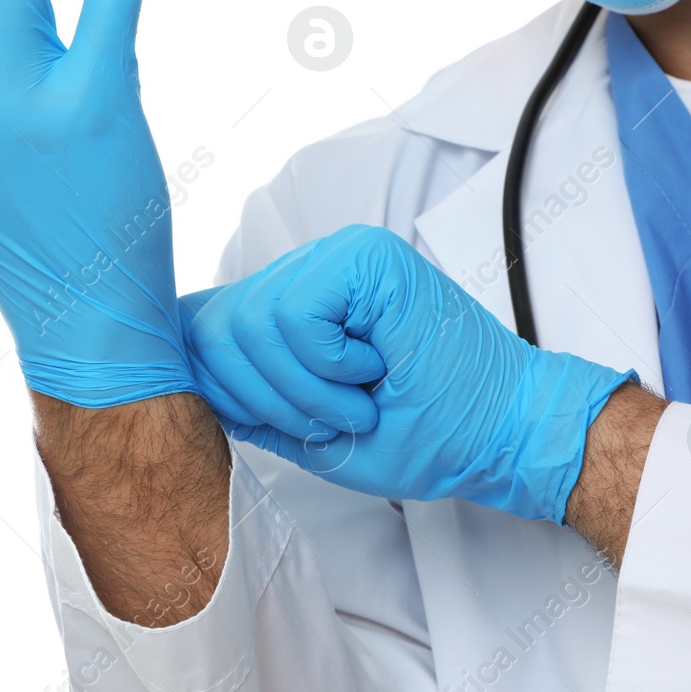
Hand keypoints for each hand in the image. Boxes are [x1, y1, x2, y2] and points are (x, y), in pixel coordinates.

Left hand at [185, 224, 634, 522]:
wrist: (505, 432)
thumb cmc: (425, 435)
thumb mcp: (315, 430)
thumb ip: (254, 400)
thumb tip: (185, 379)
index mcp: (299, 303)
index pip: (207, 323)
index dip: (214, 380)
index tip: (261, 419)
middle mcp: (312, 268)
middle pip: (215, 327)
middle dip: (258, 396)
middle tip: (325, 421)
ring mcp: (338, 256)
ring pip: (252, 321)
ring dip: (301, 387)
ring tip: (355, 402)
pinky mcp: (362, 258)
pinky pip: (293, 315)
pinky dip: (326, 365)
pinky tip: (371, 370)